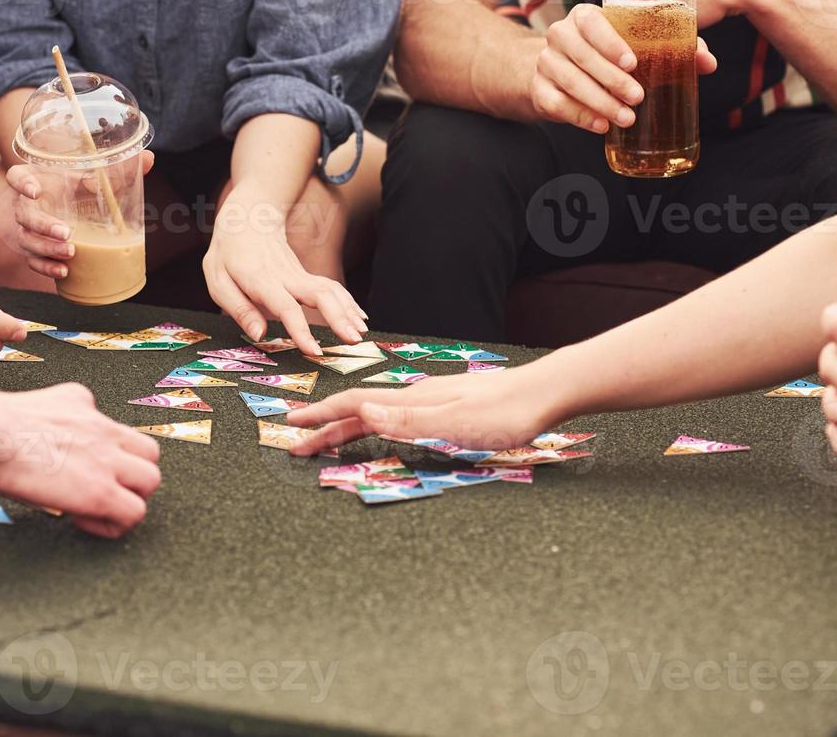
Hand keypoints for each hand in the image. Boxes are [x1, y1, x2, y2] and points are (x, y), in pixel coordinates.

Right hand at [0, 376, 161, 538]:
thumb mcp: (42, 403)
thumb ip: (63, 410)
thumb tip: (54, 423)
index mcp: (87, 408)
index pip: (123, 431)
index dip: (114, 454)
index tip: (92, 469)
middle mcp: (104, 431)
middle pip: (149, 453)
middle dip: (131, 474)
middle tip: (104, 488)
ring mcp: (106, 461)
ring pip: (151, 481)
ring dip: (129, 496)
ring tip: (99, 507)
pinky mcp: (100, 490)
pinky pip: (133, 513)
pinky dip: (114, 524)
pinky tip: (84, 521)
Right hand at [5, 152, 155, 280]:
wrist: (68, 209)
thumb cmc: (79, 188)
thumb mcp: (95, 177)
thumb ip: (119, 170)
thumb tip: (150, 159)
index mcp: (37, 180)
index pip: (16, 177)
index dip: (21, 183)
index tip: (35, 190)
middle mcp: (28, 204)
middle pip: (24, 215)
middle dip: (42, 226)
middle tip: (66, 233)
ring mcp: (28, 229)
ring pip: (27, 240)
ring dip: (46, 248)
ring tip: (70, 253)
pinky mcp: (34, 249)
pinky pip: (33, 260)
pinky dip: (46, 267)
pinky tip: (64, 271)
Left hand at [203, 215, 366, 354]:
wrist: (247, 219)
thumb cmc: (228, 253)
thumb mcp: (219, 281)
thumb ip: (239, 309)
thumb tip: (259, 334)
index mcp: (263, 281)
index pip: (286, 308)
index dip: (301, 330)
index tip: (314, 350)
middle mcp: (287, 277)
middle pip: (321, 295)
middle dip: (340, 318)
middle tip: (353, 341)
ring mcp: (300, 274)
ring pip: (332, 290)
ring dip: (349, 312)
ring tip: (359, 335)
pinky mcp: (307, 275)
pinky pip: (332, 288)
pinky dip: (348, 303)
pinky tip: (359, 318)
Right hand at [284, 365, 564, 455]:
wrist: (545, 392)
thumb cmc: (506, 412)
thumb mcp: (455, 424)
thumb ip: (407, 419)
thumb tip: (362, 410)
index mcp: (413, 400)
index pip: (355, 405)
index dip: (322, 417)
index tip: (291, 427)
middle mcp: (417, 397)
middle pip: (361, 411)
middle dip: (326, 427)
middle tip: (297, 445)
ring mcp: (432, 400)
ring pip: (378, 413)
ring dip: (348, 427)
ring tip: (328, 438)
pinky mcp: (447, 407)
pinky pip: (398, 416)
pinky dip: (376, 424)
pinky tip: (381, 428)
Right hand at [531, 4, 717, 133]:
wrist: (560, 70)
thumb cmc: (607, 54)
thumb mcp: (634, 45)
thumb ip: (672, 48)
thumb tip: (708, 62)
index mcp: (584, 17)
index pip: (592, 23)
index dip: (611, 42)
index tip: (632, 63)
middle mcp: (560, 35)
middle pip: (582, 56)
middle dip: (611, 79)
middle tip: (638, 97)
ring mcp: (546, 62)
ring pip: (570, 81)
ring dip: (599, 102)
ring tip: (625, 118)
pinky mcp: (539, 89)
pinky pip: (556, 103)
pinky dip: (579, 116)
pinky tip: (600, 126)